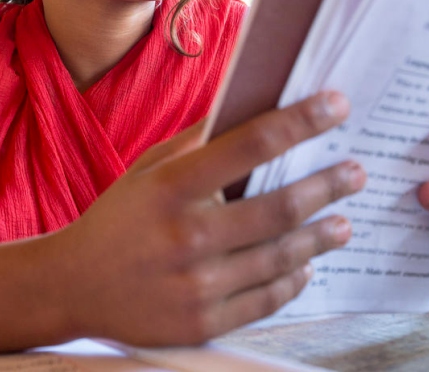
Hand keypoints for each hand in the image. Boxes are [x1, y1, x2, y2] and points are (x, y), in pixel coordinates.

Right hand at [54, 92, 365, 345]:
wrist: (73, 285)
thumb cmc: (118, 218)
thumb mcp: (146, 169)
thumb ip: (195, 142)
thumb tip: (249, 107)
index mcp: (170, 187)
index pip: (250, 144)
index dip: (300, 121)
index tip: (336, 104)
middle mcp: (186, 235)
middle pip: (278, 207)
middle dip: (327, 185)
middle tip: (355, 172)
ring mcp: (196, 285)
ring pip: (280, 257)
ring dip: (321, 236)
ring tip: (343, 222)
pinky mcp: (202, 323)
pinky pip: (266, 300)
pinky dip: (293, 279)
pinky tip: (306, 264)